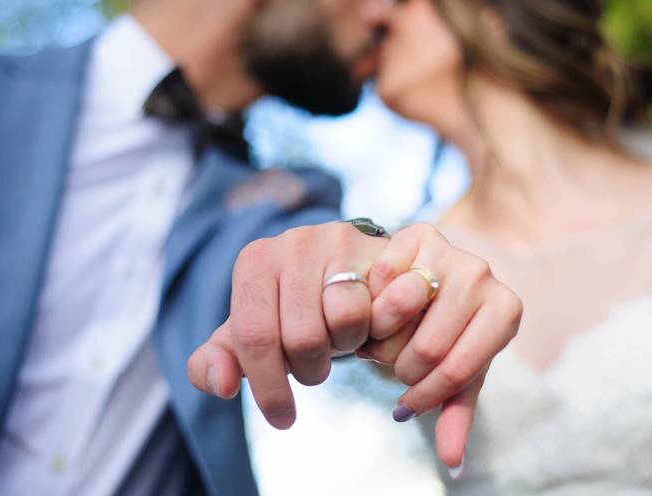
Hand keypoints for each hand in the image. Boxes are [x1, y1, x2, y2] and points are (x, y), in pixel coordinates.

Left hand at [187, 222, 521, 470]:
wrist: (361, 276)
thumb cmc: (302, 315)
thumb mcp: (254, 336)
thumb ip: (220, 359)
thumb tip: (219, 385)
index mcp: (263, 254)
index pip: (255, 334)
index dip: (268, 388)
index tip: (282, 416)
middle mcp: (315, 234)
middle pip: (306, 335)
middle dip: (315, 370)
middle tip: (323, 367)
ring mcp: (365, 235)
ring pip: (360, 324)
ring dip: (361, 361)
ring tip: (363, 356)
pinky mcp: (432, 246)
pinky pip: (415, 319)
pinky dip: (413, 359)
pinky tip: (404, 359)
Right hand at [359, 223, 522, 468]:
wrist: (421, 284)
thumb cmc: (443, 336)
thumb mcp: (452, 376)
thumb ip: (454, 415)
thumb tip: (454, 465)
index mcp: (506, 311)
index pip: (457, 370)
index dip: (425, 395)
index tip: (406, 405)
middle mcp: (484, 274)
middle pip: (427, 346)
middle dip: (401, 367)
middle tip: (393, 363)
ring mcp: (451, 249)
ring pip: (400, 310)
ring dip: (381, 334)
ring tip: (382, 338)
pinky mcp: (417, 232)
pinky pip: (382, 277)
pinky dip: (371, 297)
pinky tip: (374, 304)